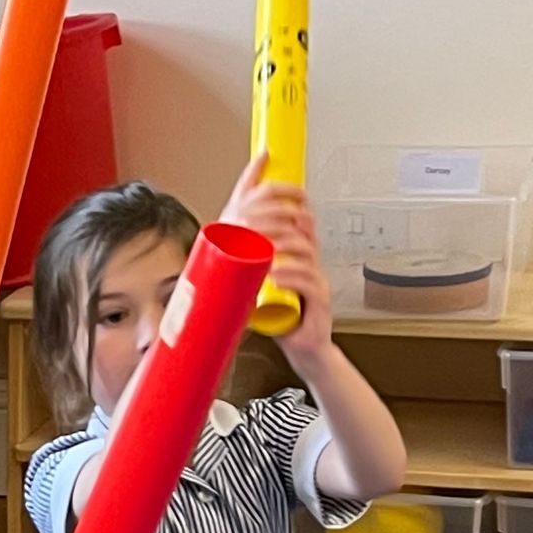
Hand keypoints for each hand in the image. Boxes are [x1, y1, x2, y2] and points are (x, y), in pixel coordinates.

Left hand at [221, 158, 332, 361]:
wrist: (305, 351)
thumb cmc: (284, 319)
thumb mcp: (258, 289)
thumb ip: (244, 270)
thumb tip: (212, 255)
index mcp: (298, 255)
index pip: (294, 217)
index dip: (281, 196)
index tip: (264, 182)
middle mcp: (311, 262)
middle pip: (302, 228)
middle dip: (279, 219)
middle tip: (255, 220)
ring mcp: (317, 280)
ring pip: (306, 252)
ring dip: (282, 247)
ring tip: (262, 248)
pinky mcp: (320, 302)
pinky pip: (310, 283)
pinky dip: (291, 277)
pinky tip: (275, 276)